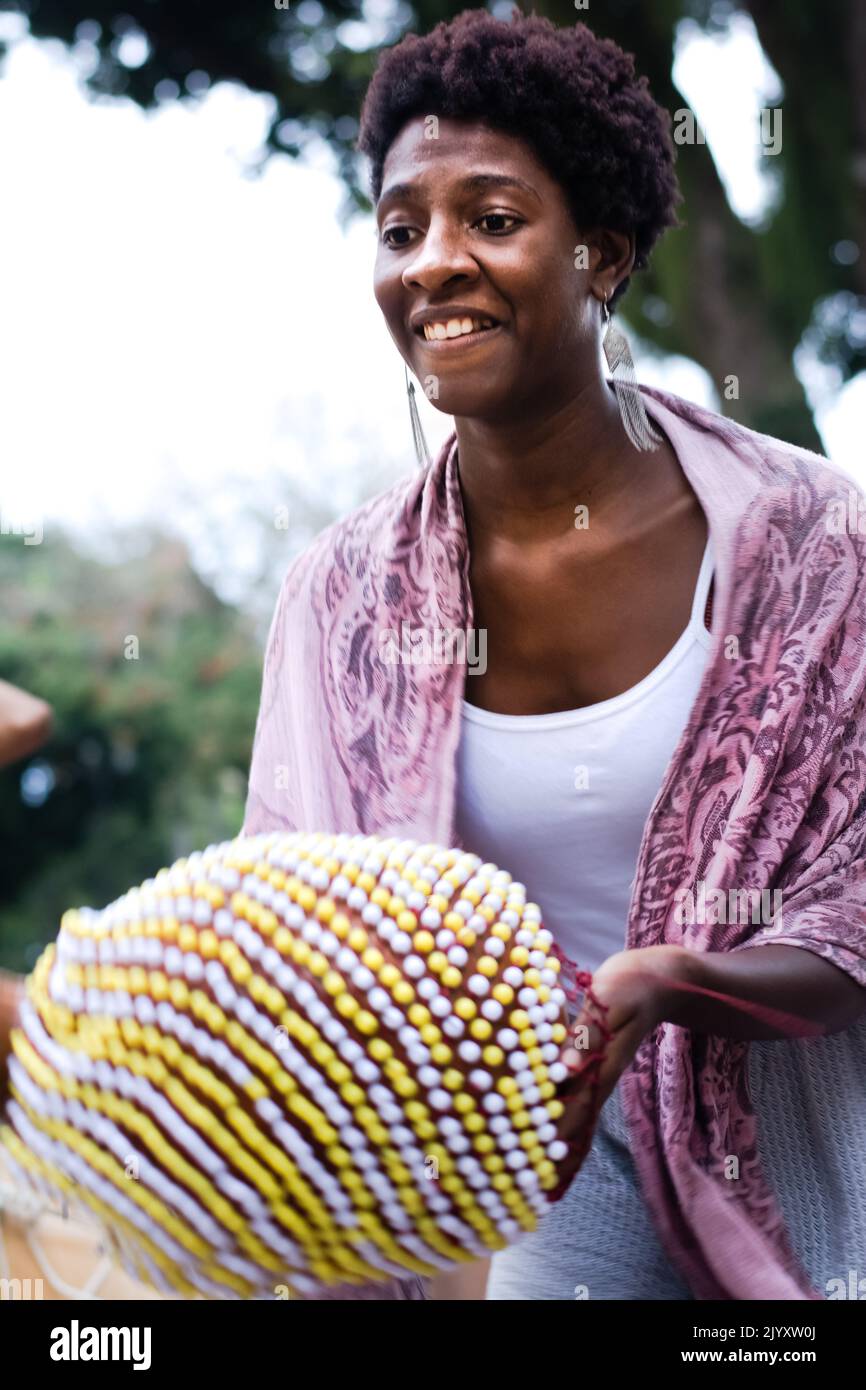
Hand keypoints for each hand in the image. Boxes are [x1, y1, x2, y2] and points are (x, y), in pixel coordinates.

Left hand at [548, 945, 692, 1195]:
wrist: (660, 979)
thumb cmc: (630, 983)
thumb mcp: (609, 999)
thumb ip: (586, 1034)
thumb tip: (566, 1069)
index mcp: (599, 1064)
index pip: (575, 1112)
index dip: (557, 1142)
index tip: (540, 1172)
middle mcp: (599, 1074)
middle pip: (577, 1123)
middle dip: (557, 1154)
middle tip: (536, 1188)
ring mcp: (600, 1069)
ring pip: (579, 1114)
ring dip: (563, 1141)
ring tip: (546, 1172)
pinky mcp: (597, 1059)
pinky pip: (580, 1096)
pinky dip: (569, 1117)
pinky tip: (555, 1127)